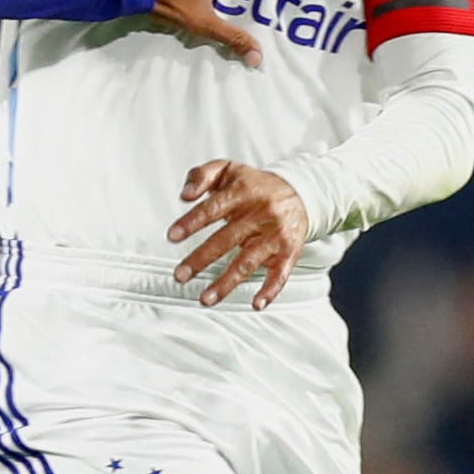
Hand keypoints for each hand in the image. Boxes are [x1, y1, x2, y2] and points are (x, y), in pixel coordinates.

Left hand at [168, 160, 309, 308]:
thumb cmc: (254, 185)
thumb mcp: (228, 170)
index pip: (213, 208)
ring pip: (248, 262)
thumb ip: (201, 175)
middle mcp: (259, 214)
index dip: (191, 222)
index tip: (172, 237)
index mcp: (242, 192)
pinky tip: (255, 304)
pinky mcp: (289, 252)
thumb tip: (184, 195)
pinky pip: (280, 274)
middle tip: (180, 275)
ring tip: (205, 299)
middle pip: (226, 240)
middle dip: (201, 259)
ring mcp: (274, 235)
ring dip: (226, 283)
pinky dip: (270, 290)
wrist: (300, 193)